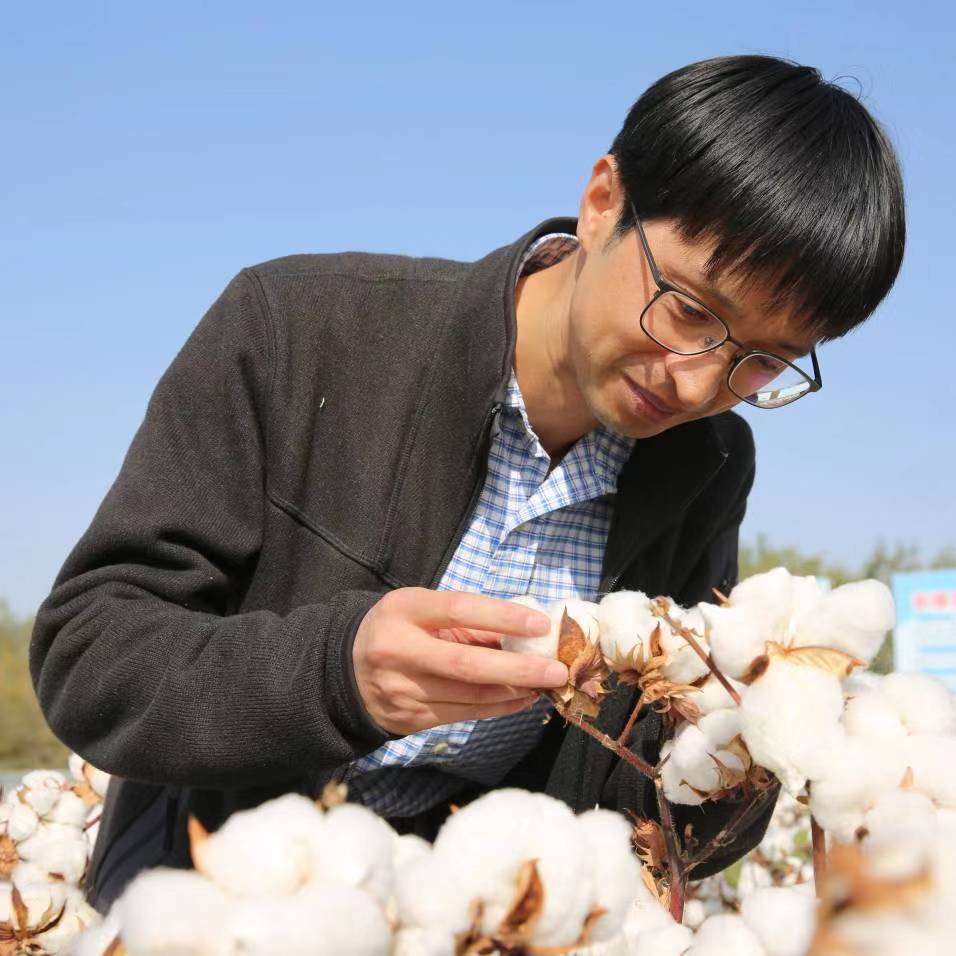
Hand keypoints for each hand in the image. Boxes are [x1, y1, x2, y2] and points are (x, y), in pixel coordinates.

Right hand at [353, 588, 567, 735]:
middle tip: (556, 670)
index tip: (540, 624)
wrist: (344, 670)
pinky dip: (498, 707)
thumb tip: (527, 631)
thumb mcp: (422, 610)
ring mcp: (402, 689)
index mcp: (404, 610)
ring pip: (470, 697)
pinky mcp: (409, 719)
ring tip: (544, 684)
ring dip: (515, 692)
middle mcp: (399, 650)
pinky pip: (464, 715)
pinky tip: (520, 699)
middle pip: (467, 665)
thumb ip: (468, 620)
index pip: (460, 610)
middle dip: (519, 670)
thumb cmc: (398, 629)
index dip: (503, 617)